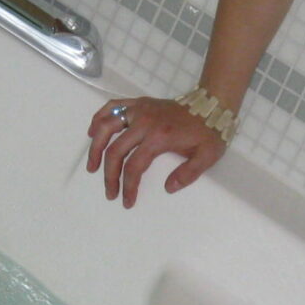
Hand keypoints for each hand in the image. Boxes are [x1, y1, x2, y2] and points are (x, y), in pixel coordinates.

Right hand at [86, 96, 226, 206]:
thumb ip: (188, 174)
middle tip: (110, 192)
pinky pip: (112, 106)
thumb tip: (168, 188)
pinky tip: (92, 132)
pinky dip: (99, 118)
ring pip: (106, 126)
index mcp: (160, 137)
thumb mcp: (206, 156)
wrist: (211, 105)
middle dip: (109, 175)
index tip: (127, 201)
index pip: (134, 165)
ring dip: (95, 147)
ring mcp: (139, 109)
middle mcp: (144, 122)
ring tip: (92, 166)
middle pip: (116, 150)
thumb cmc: (209, 132)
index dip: (128, 186)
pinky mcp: (138, 103)